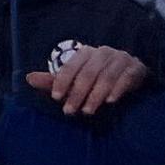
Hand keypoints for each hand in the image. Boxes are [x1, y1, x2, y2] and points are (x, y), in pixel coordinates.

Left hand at [28, 45, 149, 119]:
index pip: (70, 66)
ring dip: (96, 95)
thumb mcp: (74, 81)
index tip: (56, 98)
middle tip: (70, 111)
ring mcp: (121, 58)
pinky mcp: (136, 67)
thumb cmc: (96, 80)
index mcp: (85, 53)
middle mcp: (103, 52)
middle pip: (87, 73)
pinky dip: (118, 89)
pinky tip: (111, 101)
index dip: (61, 82)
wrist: (129, 77)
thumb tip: (28, 78)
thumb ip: (53, 81)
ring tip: (87, 111)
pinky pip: (126, 78)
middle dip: (77, 94)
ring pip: (106, 76)